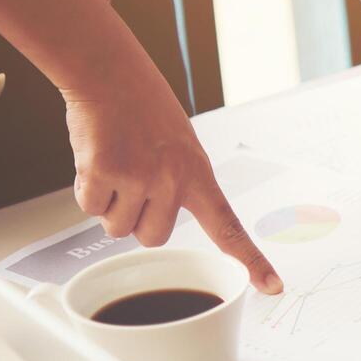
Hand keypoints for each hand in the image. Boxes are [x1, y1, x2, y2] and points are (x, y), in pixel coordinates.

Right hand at [64, 56, 283, 293]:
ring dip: (110, 206)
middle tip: (134, 184)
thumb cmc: (143, 108)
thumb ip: (179, 184)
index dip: (251, 261)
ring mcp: (136, 178)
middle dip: (138, 221)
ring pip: (117, 228)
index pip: (229, 228)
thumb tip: (156, 221)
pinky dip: (87, 190)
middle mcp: (171, 181)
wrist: (109, 72)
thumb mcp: (181, 146)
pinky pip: (89, 208)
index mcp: (198, 175)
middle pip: (153, 239)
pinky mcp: (101, 172)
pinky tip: (96, 159)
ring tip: (115, 166)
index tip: (273, 287)